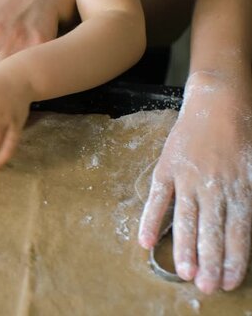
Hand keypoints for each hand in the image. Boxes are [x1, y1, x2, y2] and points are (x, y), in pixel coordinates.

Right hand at [139, 71, 251, 293]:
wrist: (219, 100)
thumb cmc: (242, 134)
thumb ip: (249, 197)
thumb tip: (245, 228)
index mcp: (239, 186)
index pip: (238, 230)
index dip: (233, 258)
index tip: (228, 281)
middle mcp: (213, 185)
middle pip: (211, 229)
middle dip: (209, 261)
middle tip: (205, 286)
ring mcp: (187, 177)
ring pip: (186, 218)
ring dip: (183, 247)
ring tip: (181, 272)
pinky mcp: (167, 168)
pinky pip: (157, 198)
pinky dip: (151, 219)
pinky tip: (146, 241)